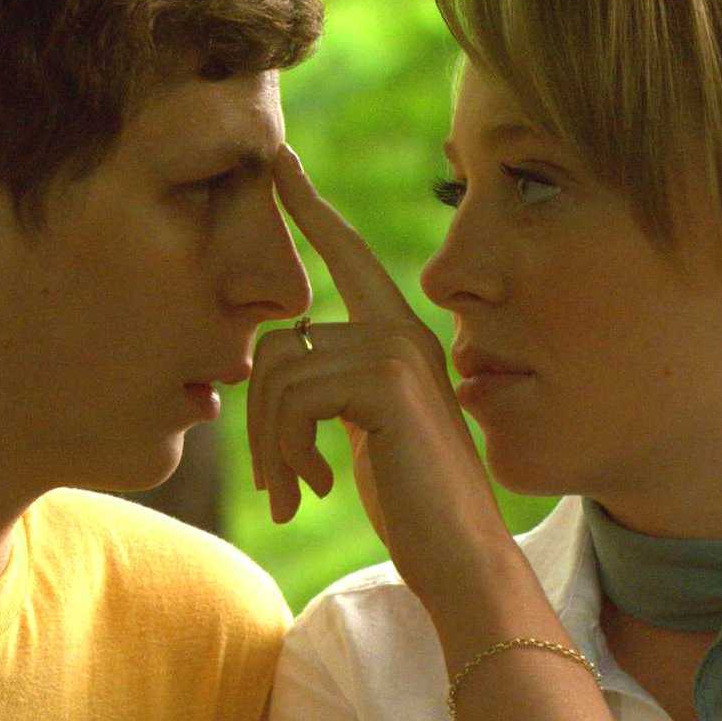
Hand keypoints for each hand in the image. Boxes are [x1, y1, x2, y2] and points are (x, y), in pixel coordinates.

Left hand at [248, 144, 512, 592]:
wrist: (463, 557)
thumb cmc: (416, 506)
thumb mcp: (368, 434)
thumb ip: (337, 390)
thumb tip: (280, 363)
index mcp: (400, 336)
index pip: (346, 254)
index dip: (309, 206)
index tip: (278, 163)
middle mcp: (403, 331)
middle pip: (279, 340)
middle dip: (259, 419)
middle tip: (275, 483)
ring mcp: (398, 352)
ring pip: (277, 375)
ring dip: (270, 448)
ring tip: (290, 494)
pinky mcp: (387, 383)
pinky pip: (293, 398)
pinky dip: (286, 454)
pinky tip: (312, 491)